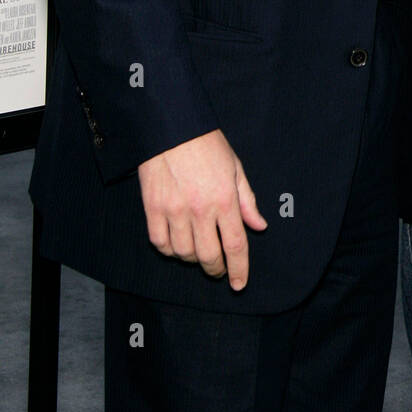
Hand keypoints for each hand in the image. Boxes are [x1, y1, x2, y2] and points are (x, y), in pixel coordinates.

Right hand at [137, 128, 266, 288]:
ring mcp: (174, 210)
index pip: (235, 245)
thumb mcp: (235, 168)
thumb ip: (247, 201)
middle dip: (216, 269)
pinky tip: (176, 245)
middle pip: (209, 256)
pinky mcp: (153, 208)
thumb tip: (259, 226)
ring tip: (198, 252)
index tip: (239, 284)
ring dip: (193, 259)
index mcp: (225, 199)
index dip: (239, 269)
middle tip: (218, 270)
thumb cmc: (207, 145)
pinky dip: (169, 250)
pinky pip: (160, 243)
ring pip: (184, 253)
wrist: (171, 127)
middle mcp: (200, 209)